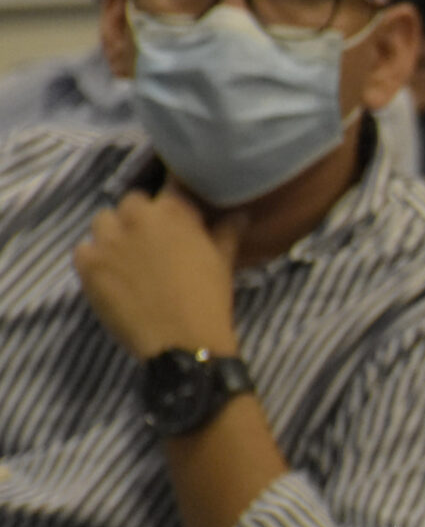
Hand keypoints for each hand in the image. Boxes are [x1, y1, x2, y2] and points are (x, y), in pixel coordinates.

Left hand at [74, 182, 241, 358]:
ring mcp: (108, 240)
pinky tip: (110, 272)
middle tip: (153, 237)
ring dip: (114, 231)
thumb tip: (239, 214)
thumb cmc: (209, 298)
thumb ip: (227, 231)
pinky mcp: (88, 265)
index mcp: (173, 212)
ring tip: (126, 253)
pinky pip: (84, 249)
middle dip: (142, 215)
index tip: (180, 209)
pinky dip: (95, 256)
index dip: (175, 198)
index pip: (170, 185)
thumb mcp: (223, 261)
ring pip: (103, 220)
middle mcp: (136, 218)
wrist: (182, 340)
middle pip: (132, 201)